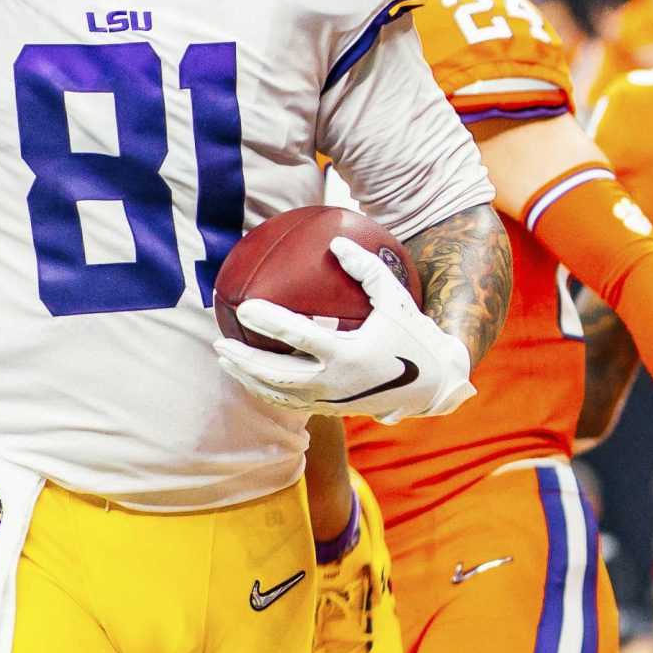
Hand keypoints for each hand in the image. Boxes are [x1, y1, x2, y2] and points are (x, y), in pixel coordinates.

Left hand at [214, 236, 474, 425]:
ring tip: (224, 360)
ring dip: (248, 378)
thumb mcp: (395, 298)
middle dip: (244, 360)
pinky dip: (266, 390)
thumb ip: (366, 269)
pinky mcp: (332, 410)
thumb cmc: (413, 335)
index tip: (245, 306)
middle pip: (277, 374)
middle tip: (219, 342)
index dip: (269, 321)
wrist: (433, 385)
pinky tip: (249, 375)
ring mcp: (331, 400)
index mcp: (349, 353)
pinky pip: (291, 402)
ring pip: (278, 394)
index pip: (299, 337)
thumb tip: (336, 242)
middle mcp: (335, 382)